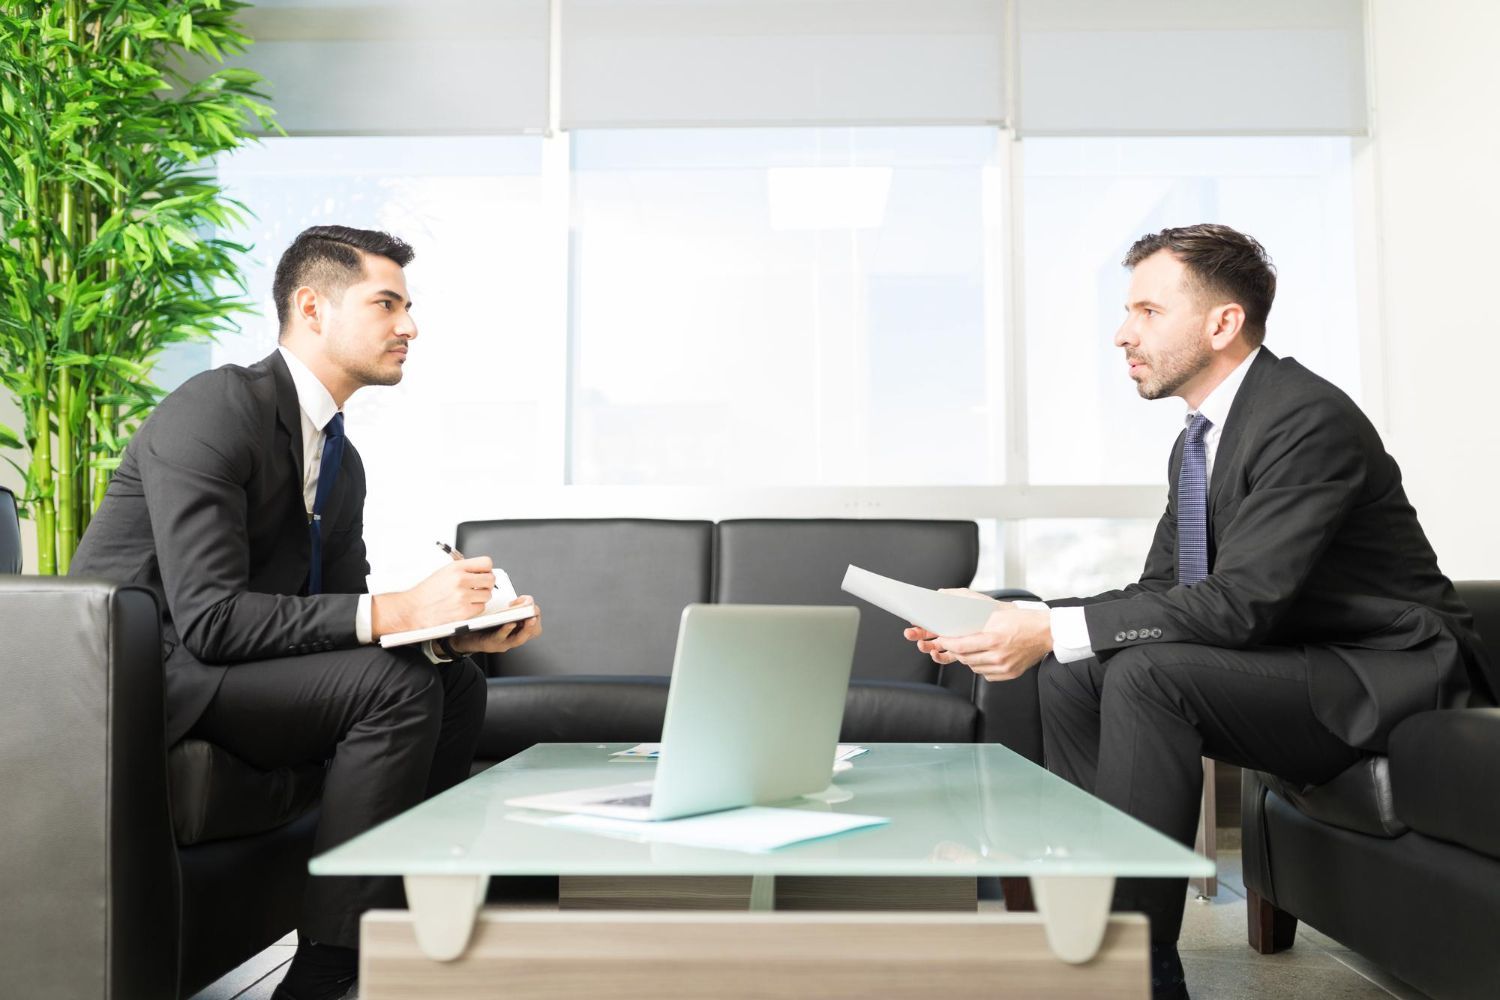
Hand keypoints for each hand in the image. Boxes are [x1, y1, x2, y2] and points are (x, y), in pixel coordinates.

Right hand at [372, 556, 495, 635]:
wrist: (413, 609)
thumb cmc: (427, 592)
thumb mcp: (444, 572)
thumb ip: (463, 570)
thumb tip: (481, 571)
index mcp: (456, 568)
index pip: (486, 563)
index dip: (487, 569)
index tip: (484, 574)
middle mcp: (460, 580)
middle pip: (491, 579)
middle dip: (487, 584)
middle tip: (480, 587)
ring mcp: (462, 596)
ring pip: (488, 595)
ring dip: (481, 597)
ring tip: (469, 597)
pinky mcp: (463, 612)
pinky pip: (481, 608)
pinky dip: (475, 608)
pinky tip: (465, 606)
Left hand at [451, 596, 541, 654]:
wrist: (464, 637)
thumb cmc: (483, 624)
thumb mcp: (500, 612)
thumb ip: (510, 605)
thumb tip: (518, 596)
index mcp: (518, 628)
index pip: (536, 621)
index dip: (535, 611)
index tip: (527, 602)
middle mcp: (513, 636)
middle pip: (534, 631)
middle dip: (535, 620)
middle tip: (533, 612)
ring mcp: (504, 642)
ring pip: (520, 638)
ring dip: (526, 628)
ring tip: (528, 619)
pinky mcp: (491, 644)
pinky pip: (501, 638)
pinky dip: (506, 630)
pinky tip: (509, 623)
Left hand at [901, 603, 1051, 681]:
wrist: (1047, 632)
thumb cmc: (1023, 620)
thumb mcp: (996, 613)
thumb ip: (974, 613)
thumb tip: (952, 605)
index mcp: (993, 639)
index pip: (961, 646)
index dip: (947, 643)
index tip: (942, 639)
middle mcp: (998, 656)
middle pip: (965, 659)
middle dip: (956, 651)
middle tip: (953, 643)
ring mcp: (1004, 667)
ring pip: (974, 667)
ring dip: (968, 659)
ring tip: (971, 648)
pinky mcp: (1010, 674)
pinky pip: (987, 674)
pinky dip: (982, 666)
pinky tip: (985, 657)